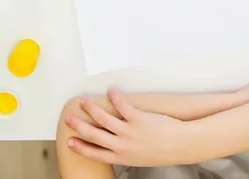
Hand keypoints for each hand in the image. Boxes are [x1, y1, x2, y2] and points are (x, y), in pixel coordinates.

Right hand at [65, 89, 188, 166]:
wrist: (181, 146)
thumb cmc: (165, 152)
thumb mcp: (141, 158)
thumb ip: (128, 152)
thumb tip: (119, 145)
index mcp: (122, 157)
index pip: (94, 153)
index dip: (80, 147)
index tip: (70, 141)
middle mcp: (122, 146)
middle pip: (93, 135)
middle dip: (78, 125)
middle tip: (68, 118)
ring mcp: (129, 132)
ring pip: (103, 118)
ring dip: (91, 108)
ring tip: (84, 101)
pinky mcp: (138, 118)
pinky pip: (122, 105)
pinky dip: (115, 97)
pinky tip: (110, 91)